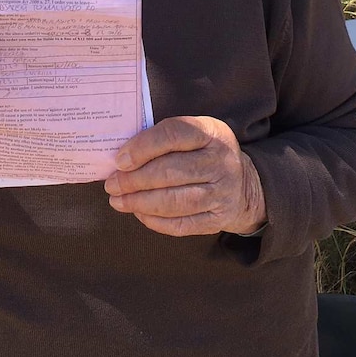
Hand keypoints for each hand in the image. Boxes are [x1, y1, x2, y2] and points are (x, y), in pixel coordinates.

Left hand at [103, 116, 265, 236]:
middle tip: (112, 184)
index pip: (173, 135)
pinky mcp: (218, 218)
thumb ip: (164, 138)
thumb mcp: (194, 133)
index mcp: (211, 132)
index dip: (143, 147)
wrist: (243, 183)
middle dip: (134, 180)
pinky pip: (182, 224)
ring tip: (118, 200)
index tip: (119, 160)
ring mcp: (222, 192)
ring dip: (140, 202)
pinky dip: (155, 221)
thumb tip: (122, 157)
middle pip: (170, 172)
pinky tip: (138, 213)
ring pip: (174, 201)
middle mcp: (220, 161)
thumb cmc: (204, 152)